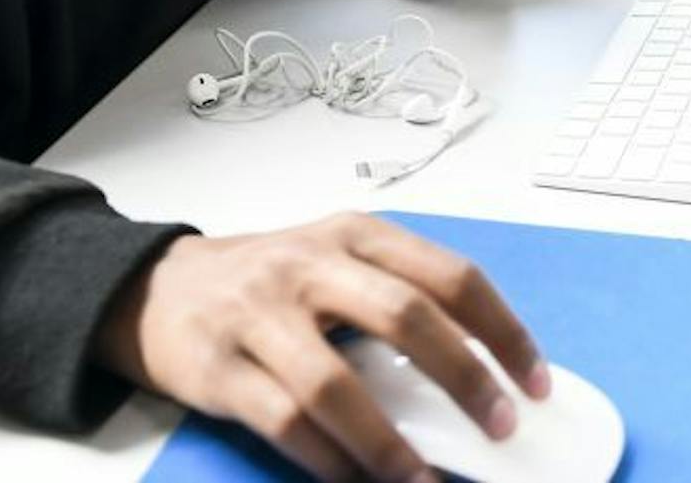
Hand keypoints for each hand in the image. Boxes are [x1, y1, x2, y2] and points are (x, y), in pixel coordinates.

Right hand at [96, 215, 548, 481]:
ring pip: (337, 384)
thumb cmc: (266, 281)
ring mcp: (260, 314)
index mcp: (354, 233)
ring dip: (390, 443)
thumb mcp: (334, 264)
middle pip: (405, 316)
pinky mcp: (218, 367)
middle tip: (500, 429)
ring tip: (424, 481)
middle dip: (464, 379)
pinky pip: (284, 422)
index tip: (535, 382)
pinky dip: (328, 461)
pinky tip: (358, 481)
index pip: (449, 275)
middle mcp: (310, 264)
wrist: (155, 288)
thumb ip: (396, 301)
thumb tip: (478, 378)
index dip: (502, 331)